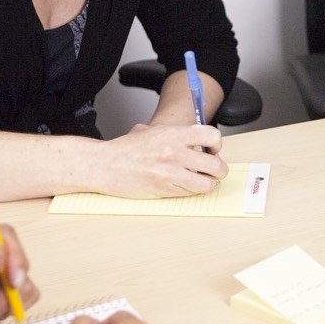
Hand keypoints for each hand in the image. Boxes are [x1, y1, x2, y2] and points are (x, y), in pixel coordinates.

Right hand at [95, 123, 227, 196]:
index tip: (212, 149)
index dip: (217, 144)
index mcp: (173, 134)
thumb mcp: (151, 131)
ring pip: (207, 184)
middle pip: (216, 165)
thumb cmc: (127, 149)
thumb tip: (195, 140)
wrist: (106, 165)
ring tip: (202, 179)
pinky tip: (186, 185)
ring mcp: (171, 173)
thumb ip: (174, 134)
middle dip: (218, 169)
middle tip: (213, 169)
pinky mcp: (166, 190)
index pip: (212, 136)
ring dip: (208, 183)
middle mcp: (176, 153)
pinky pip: (191, 193)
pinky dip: (193, 190)